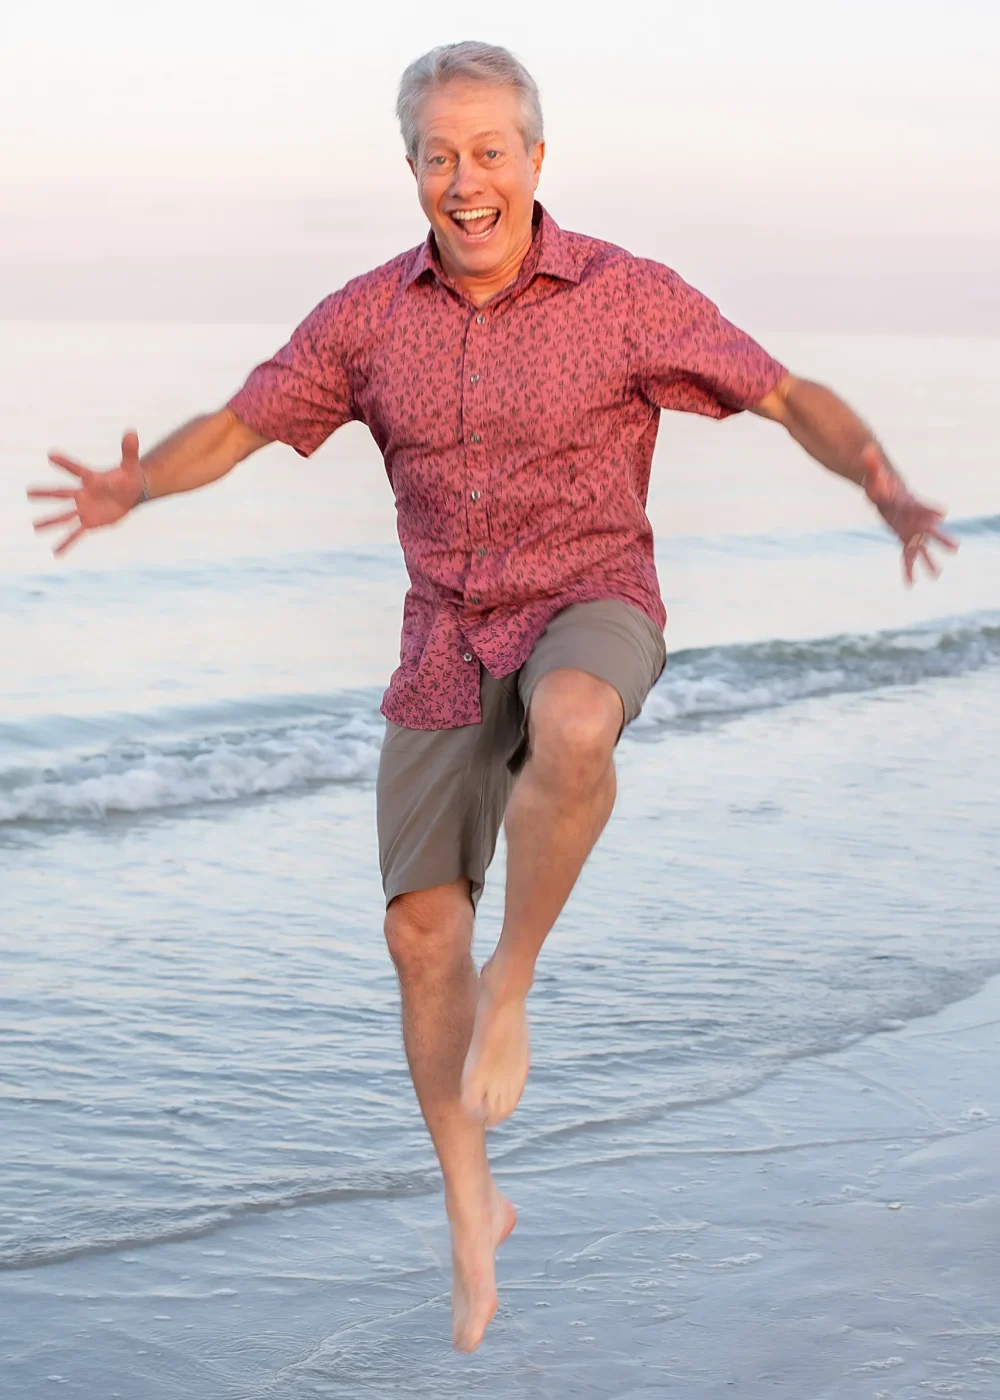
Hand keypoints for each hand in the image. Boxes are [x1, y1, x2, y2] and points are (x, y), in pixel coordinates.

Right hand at [28, 430, 145, 554]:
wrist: (129, 494)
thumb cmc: (128, 478)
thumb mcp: (130, 467)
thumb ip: (129, 451)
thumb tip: (132, 432)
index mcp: (91, 479)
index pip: (76, 469)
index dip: (65, 463)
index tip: (50, 455)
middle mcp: (83, 494)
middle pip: (62, 494)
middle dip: (46, 493)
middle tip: (28, 491)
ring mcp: (85, 509)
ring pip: (64, 516)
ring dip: (51, 522)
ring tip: (36, 527)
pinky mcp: (90, 522)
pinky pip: (76, 534)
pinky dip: (67, 543)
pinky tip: (56, 552)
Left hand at [861, 443, 957, 584]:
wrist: (884, 491)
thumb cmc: (879, 481)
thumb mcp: (873, 473)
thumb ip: (871, 463)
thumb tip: (866, 450)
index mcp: (909, 503)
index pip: (922, 507)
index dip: (931, 510)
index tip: (942, 514)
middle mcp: (914, 520)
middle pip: (930, 531)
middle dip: (941, 540)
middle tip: (955, 548)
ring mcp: (910, 531)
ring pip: (921, 548)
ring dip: (928, 562)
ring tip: (936, 576)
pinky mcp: (903, 539)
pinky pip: (906, 557)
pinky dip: (908, 570)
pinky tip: (910, 584)